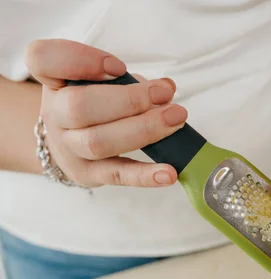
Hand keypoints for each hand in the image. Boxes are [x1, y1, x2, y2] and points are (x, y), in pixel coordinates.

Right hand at [26, 39, 187, 187]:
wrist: (66, 143)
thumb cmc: (92, 103)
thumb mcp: (97, 81)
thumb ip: (125, 79)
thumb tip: (165, 89)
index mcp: (53, 81)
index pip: (43, 59)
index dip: (80, 60)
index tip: (118, 67)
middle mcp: (54, 115)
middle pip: (79, 107)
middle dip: (129, 99)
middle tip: (165, 93)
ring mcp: (69, 148)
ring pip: (98, 142)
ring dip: (144, 129)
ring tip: (176, 119)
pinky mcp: (89, 174)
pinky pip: (118, 175)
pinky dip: (145, 176)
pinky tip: (169, 173)